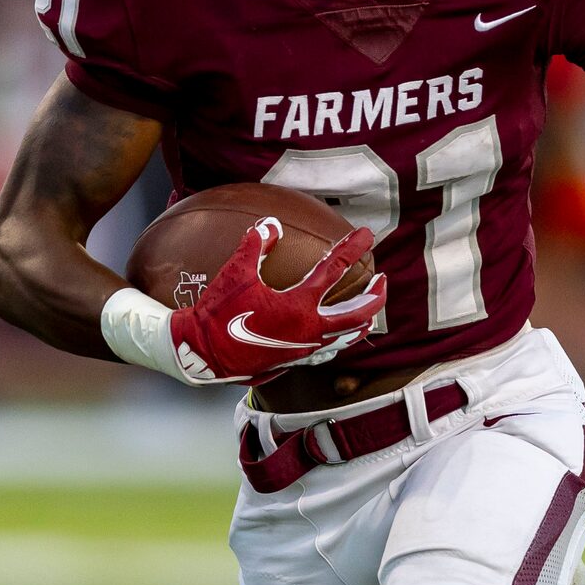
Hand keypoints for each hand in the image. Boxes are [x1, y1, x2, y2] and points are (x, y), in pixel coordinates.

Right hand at [169, 217, 385, 384]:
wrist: (202, 354)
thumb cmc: (218, 313)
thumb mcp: (236, 273)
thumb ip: (256, 245)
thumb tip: (272, 223)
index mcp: (299, 305)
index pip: (335, 270)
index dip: (352, 248)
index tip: (366, 234)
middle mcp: (308, 330)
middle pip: (358, 315)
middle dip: (376, 296)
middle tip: (382, 280)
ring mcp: (303, 349)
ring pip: (346, 337)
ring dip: (361, 321)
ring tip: (369, 313)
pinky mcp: (293, 361)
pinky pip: (327, 350)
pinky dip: (339, 339)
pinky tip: (336, 335)